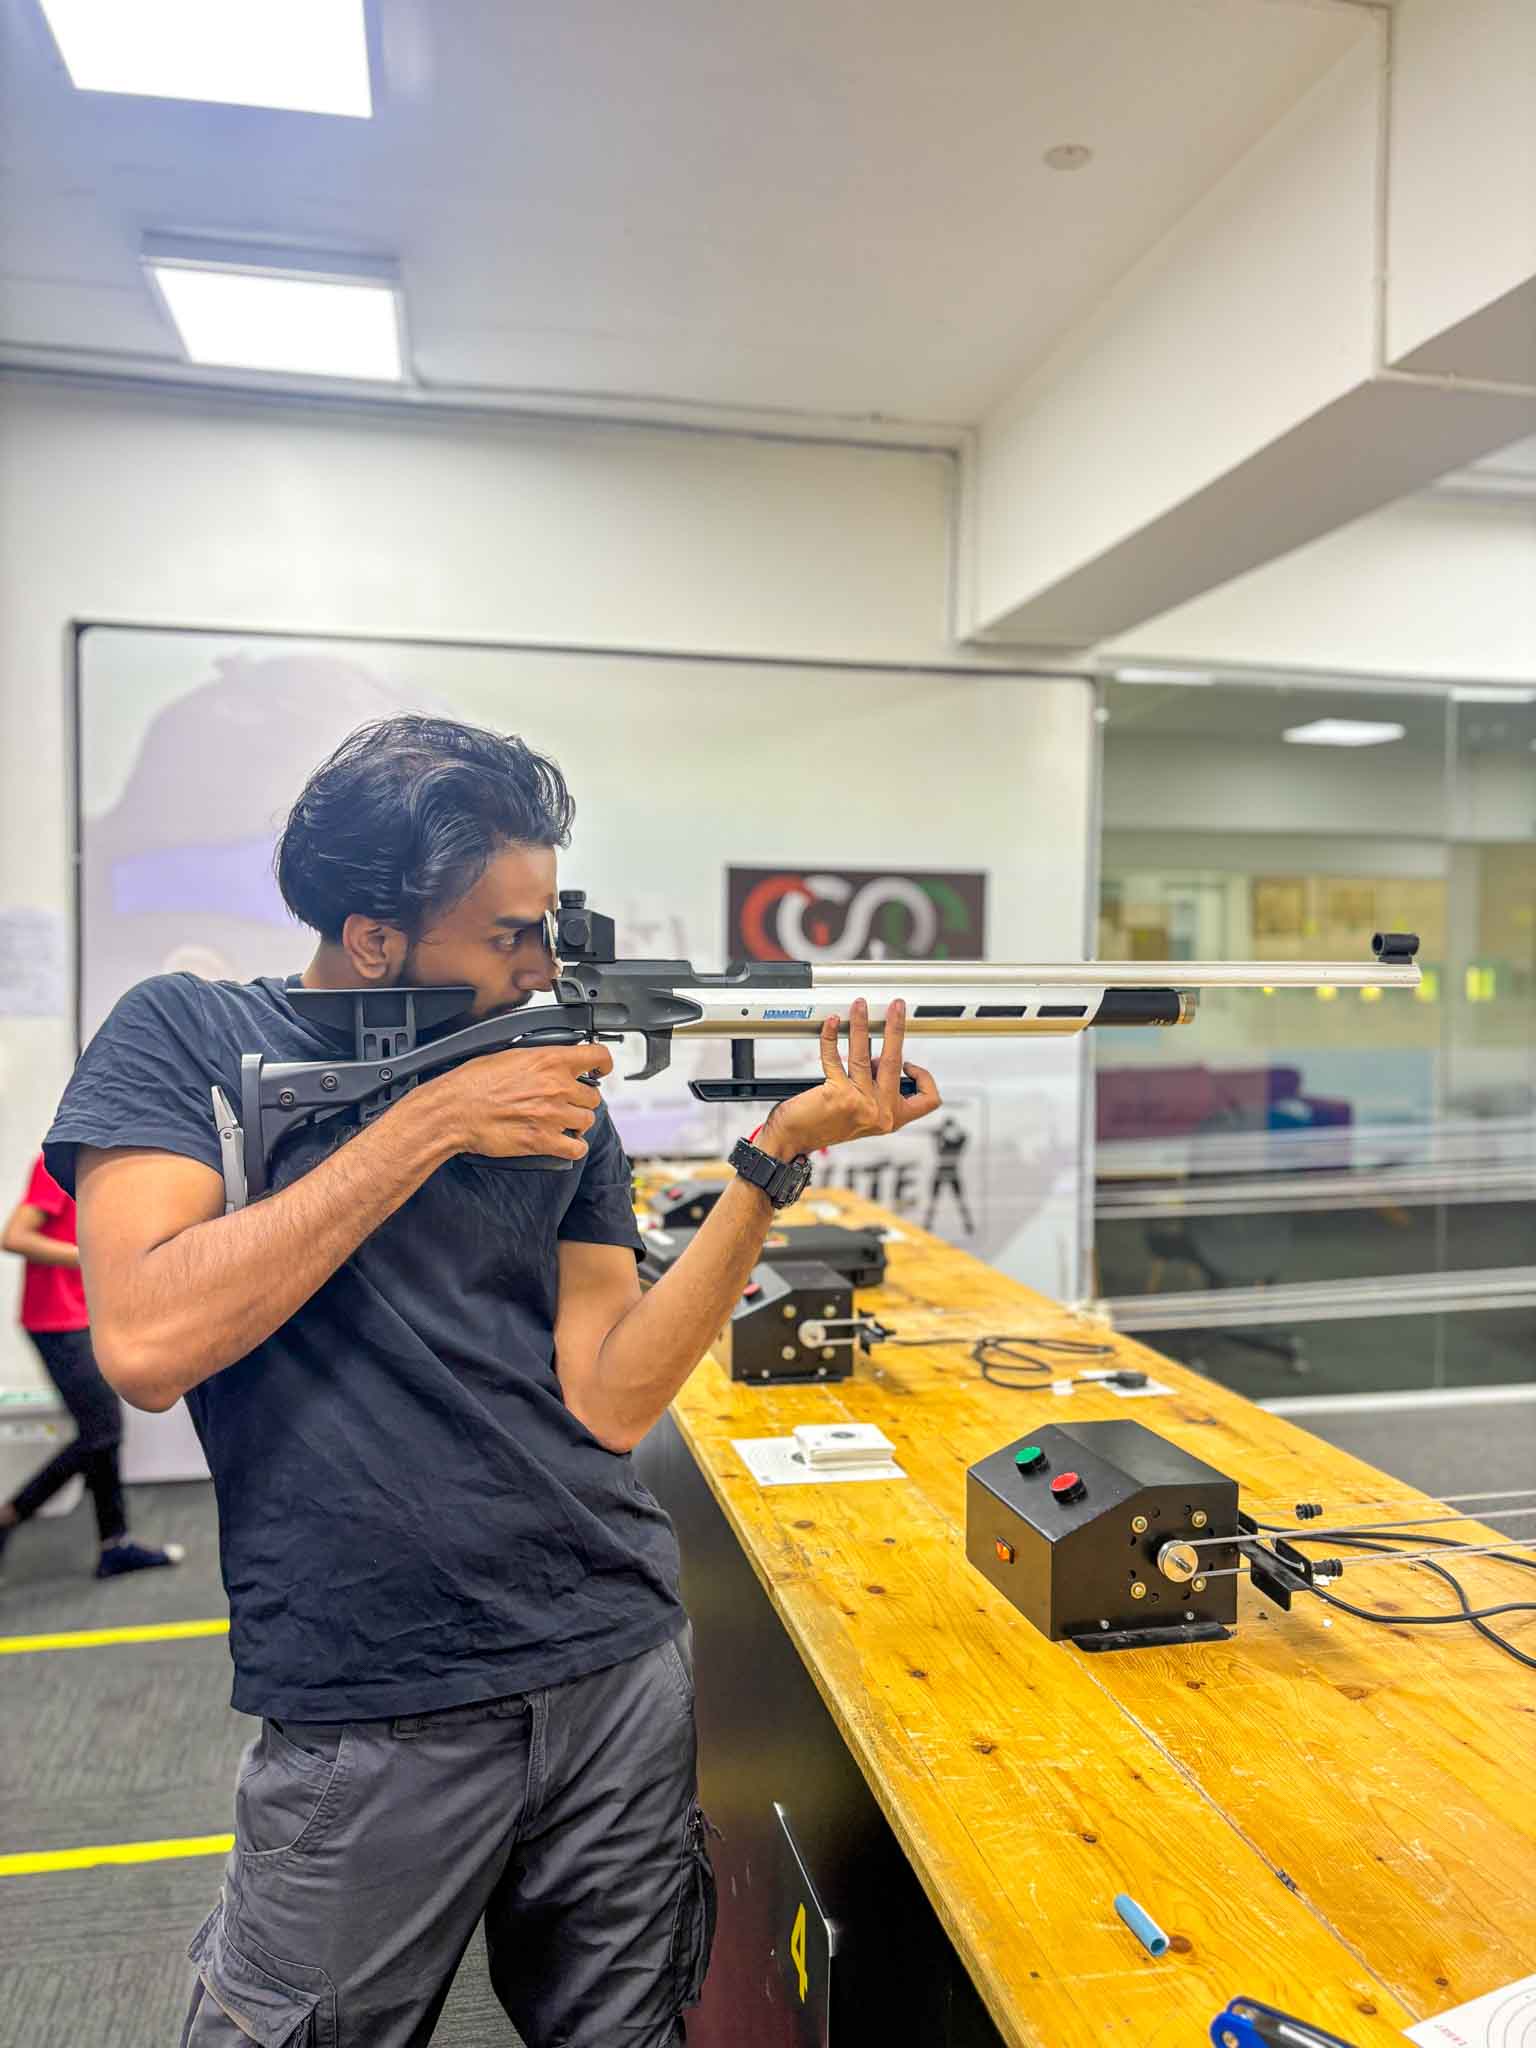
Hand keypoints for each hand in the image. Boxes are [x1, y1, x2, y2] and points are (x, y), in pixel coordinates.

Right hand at [431, 1043, 613, 1160]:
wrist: (454, 1110)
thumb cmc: (472, 1083)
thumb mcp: (507, 1054)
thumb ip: (538, 1057)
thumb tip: (550, 1060)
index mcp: (549, 1061)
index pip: (596, 1056)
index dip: (603, 1063)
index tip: (601, 1069)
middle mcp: (556, 1087)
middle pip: (593, 1096)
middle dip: (581, 1099)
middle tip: (565, 1102)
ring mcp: (553, 1115)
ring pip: (588, 1121)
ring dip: (577, 1123)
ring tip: (560, 1122)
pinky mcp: (544, 1141)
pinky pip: (576, 1148)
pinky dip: (573, 1147)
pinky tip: (563, 1143)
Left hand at [760, 1000, 940, 1157]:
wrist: (794, 1141)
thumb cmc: (824, 1125)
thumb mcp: (863, 1112)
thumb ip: (876, 1088)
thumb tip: (879, 1059)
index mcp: (891, 1118)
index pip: (927, 1100)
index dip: (924, 1078)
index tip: (911, 1063)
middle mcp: (879, 1111)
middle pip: (894, 1061)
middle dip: (896, 1028)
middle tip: (896, 1008)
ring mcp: (859, 1103)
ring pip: (864, 1054)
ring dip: (861, 1025)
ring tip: (859, 1007)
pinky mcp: (837, 1094)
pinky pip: (834, 1057)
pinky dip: (831, 1036)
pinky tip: (831, 1024)